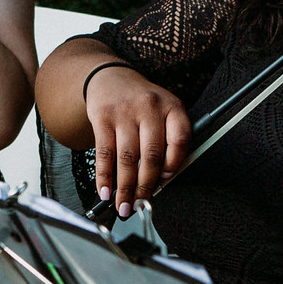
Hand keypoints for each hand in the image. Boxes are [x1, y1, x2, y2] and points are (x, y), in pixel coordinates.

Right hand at [86, 65, 190, 216]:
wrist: (111, 77)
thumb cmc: (142, 103)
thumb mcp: (163, 111)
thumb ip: (167, 140)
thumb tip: (161, 181)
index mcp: (172, 107)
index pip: (180, 140)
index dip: (174, 164)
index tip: (165, 181)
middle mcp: (150, 107)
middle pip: (152, 155)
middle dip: (146, 186)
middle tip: (141, 205)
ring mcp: (125, 112)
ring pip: (127, 158)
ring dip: (125, 188)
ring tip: (124, 205)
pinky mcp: (102, 118)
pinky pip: (105, 153)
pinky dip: (104, 177)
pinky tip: (105, 191)